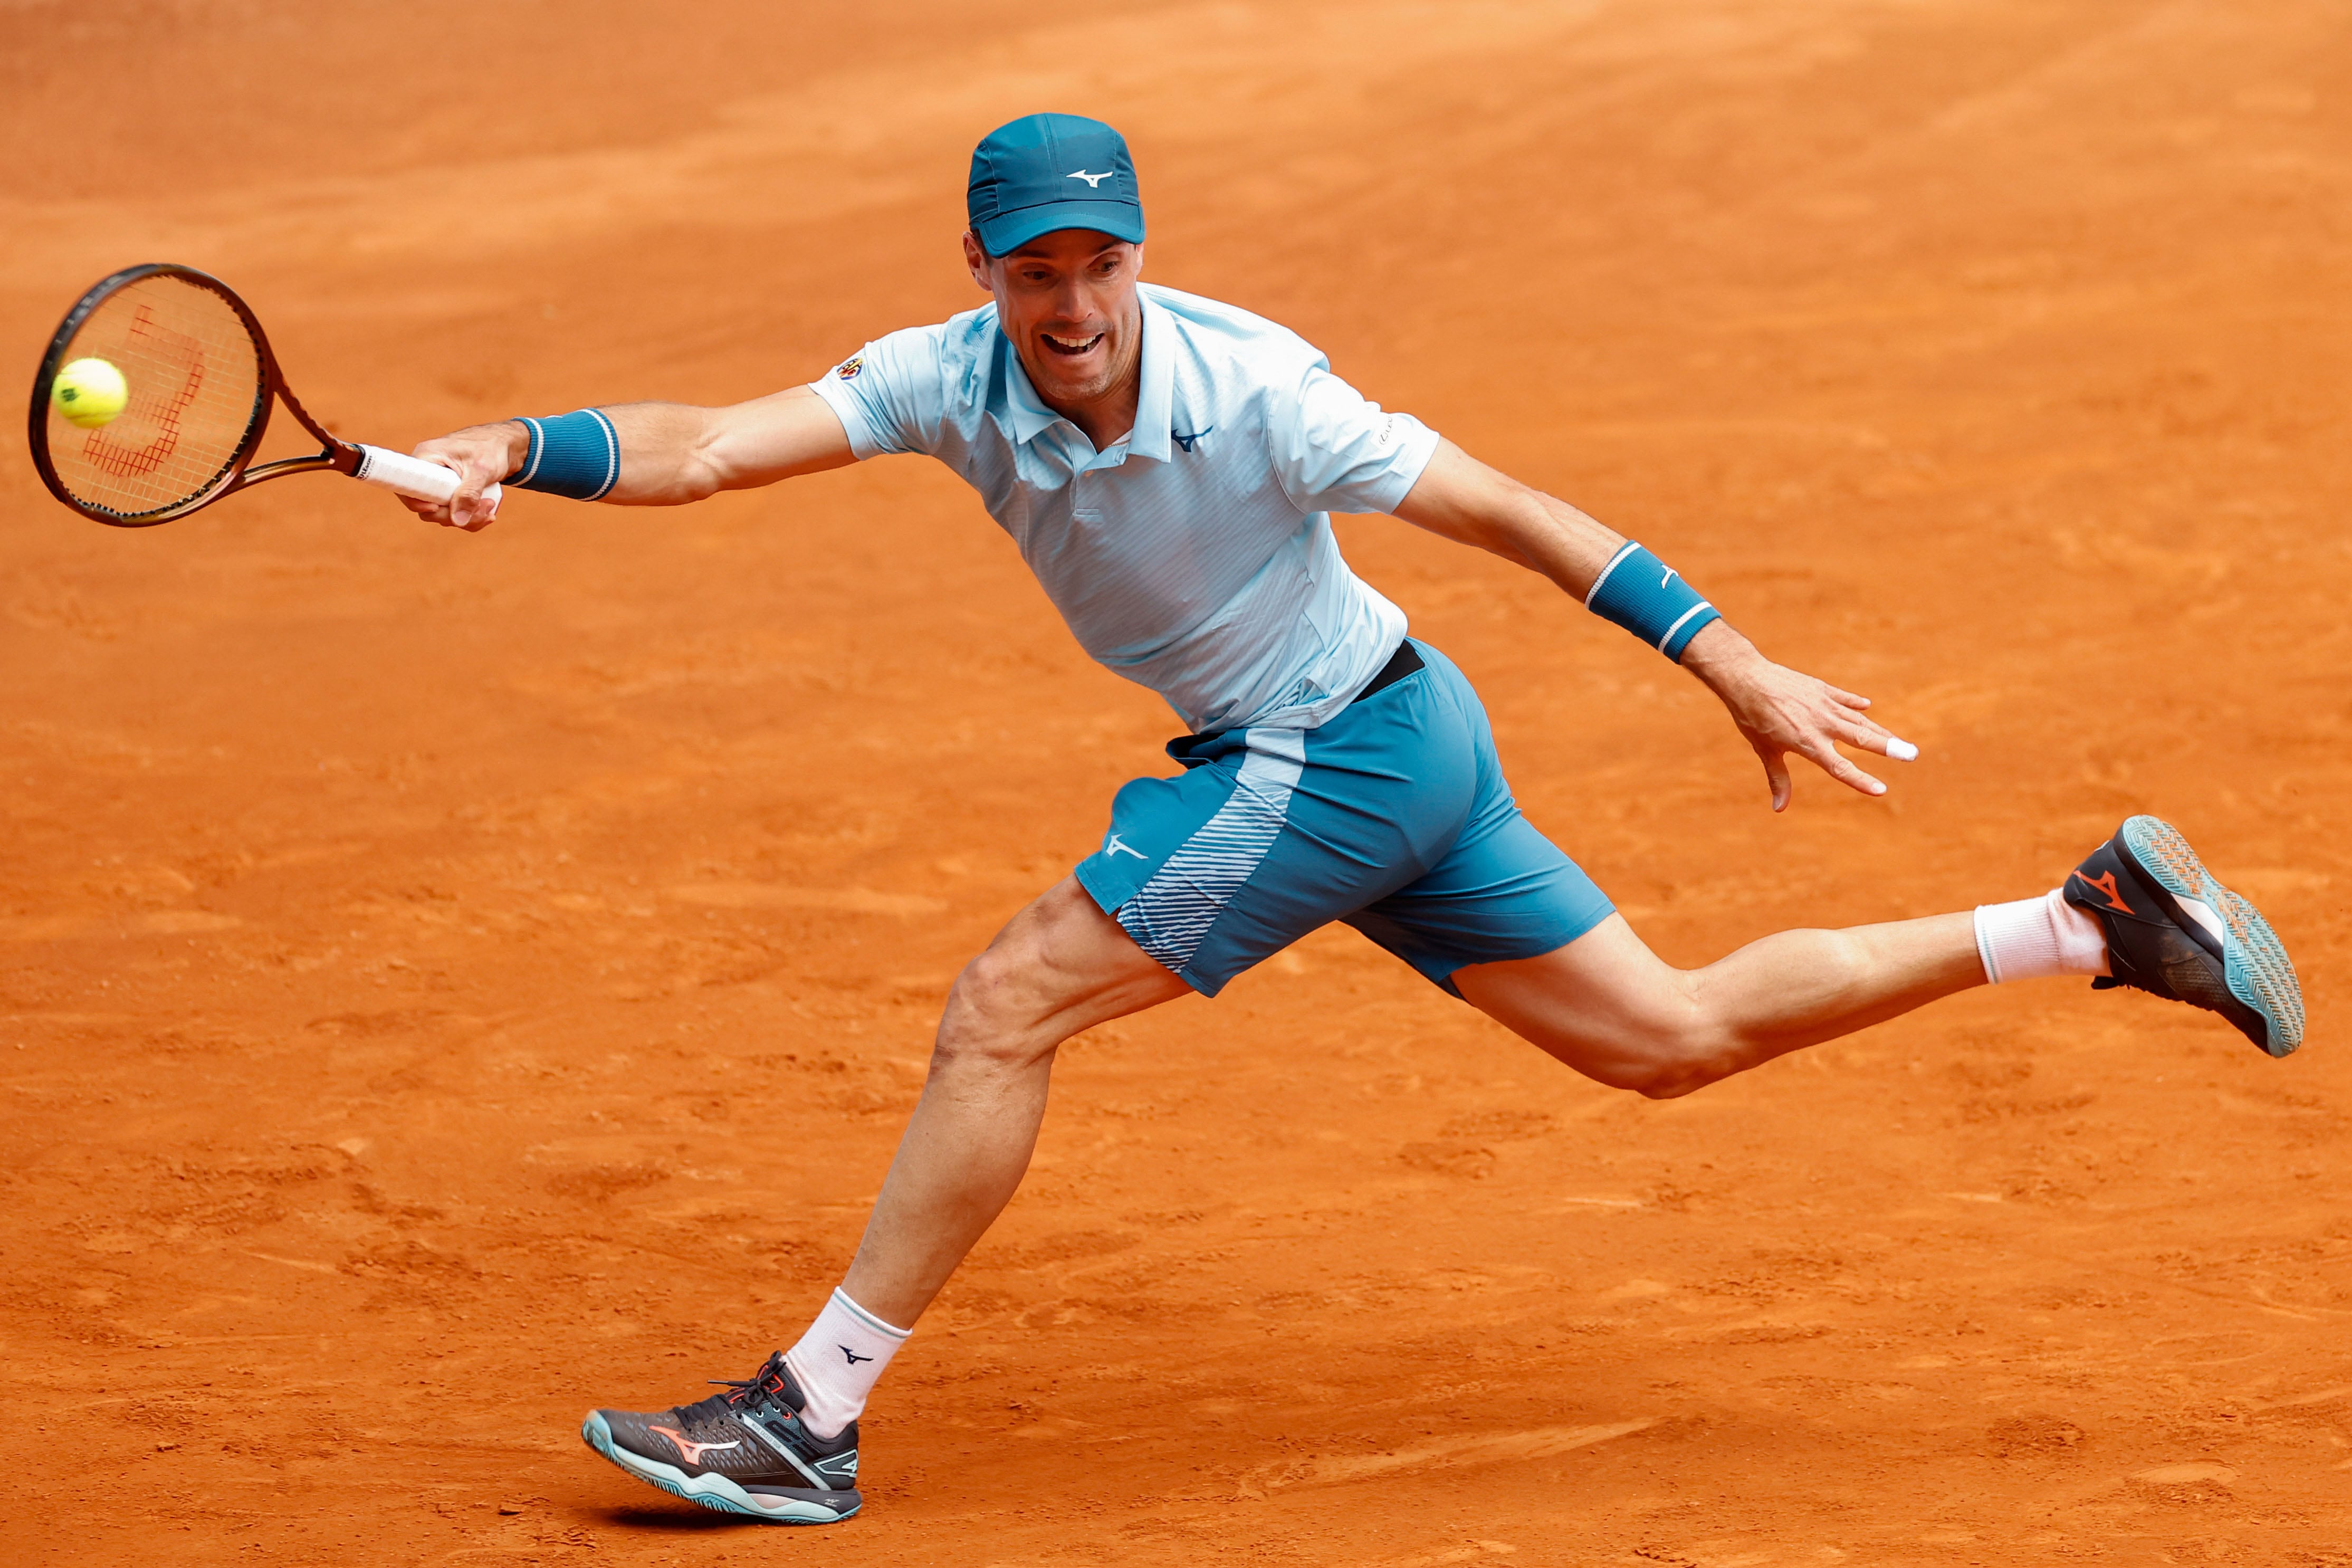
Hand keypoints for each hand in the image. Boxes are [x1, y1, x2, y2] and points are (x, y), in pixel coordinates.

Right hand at [400, 421, 525, 530]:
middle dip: (455, 515)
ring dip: (468, 517)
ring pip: (442, 514)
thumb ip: (469, 494)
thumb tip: (457, 521)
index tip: (437, 507)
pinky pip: (454, 514)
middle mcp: (428, 472)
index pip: (407, 486)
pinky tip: (488, 511)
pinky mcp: (450, 493)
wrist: (505, 446)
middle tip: (485, 508)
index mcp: (427, 457)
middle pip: (426, 507)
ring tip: (491, 504)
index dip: (417, 503)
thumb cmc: (491, 448)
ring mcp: (438, 485)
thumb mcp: (481, 470)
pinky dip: (471, 517)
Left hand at [1679, 621, 1910, 811]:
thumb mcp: (1764, 751)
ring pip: (1859, 719)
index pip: (1840, 767)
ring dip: (1881, 731)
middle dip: (1888, 747)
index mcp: (1808, 743)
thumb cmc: (1752, 719)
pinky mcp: (1822, 688)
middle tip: (1912, 755)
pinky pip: (1844, 698)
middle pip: (1861, 738)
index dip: (1860, 780)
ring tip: (1900, 742)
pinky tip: (1867, 707)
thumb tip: (1779, 808)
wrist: (1746, 679)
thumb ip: (1778, 779)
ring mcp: (1824, 704)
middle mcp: (1821, 724)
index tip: (1881, 790)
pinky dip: (1855, 703)